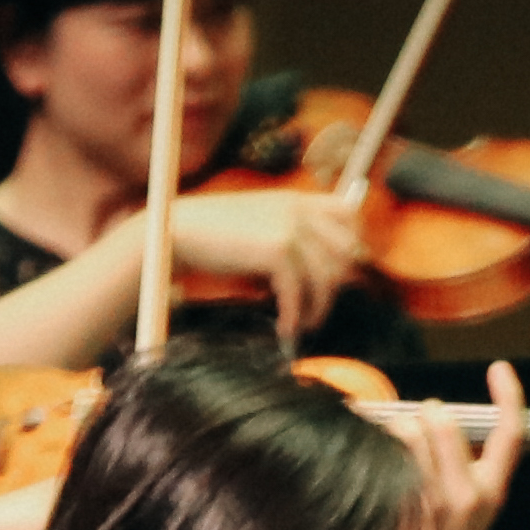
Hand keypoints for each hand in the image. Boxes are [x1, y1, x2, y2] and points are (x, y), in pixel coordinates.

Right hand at [170, 188, 366, 341]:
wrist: (176, 232)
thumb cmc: (216, 238)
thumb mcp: (261, 227)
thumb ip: (293, 240)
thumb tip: (325, 277)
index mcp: (296, 199)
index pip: (350, 215)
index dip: (353, 247)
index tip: (339, 277)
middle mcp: (298, 209)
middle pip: (346, 253)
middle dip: (335, 288)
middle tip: (315, 310)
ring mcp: (290, 226)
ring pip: (327, 279)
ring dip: (316, 310)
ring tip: (299, 326)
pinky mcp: (276, 249)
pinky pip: (300, 293)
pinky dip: (294, 318)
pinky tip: (284, 330)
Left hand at [373, 362, 519, 529]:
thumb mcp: (457, 519)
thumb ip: (449, 471)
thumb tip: (422, 421)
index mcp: (490, 494)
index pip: (511, 435)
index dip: (510, 397)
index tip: (501, 368)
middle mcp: (469, 494)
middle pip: (441, 417)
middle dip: (416, 417)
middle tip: (401, 439)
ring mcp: (435, 502)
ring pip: (406, 430)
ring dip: (387, 431)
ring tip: (378, 462)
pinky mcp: (402, 510)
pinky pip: (380, 456)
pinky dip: (363, 448)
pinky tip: (354, 467)